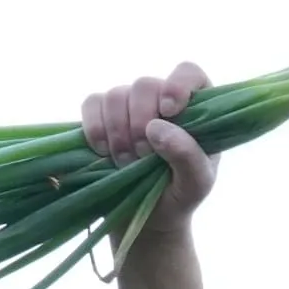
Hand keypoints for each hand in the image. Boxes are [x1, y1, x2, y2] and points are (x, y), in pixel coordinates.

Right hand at [78, 64, 220, 227]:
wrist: (147, 215)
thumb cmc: (180, 194)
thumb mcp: (196, 183)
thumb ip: (188, 156)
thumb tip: (157, 127)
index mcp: (196, 110)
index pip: (190, 74)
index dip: (178, 85)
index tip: (169, 111)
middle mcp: (162, 101)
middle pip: (146, 85)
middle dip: (140, 121)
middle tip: (144, 156)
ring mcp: (130, 106)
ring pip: (117, 95)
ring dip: (118, 130)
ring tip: (127, 162)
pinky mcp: (102, 115)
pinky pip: (92, 103)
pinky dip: (95, 127)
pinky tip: (103, 151)